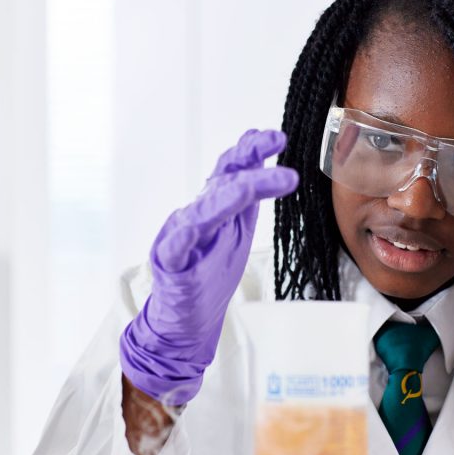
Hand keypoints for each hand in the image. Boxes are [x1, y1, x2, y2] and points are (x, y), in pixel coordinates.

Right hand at [120, 129, 297, 404]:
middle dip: (250, 166)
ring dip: (226, 198)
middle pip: (224, 182)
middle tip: (282, 160)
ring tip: (248, 188)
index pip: (235, 169)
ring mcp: (182, 236)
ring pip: (204, 211)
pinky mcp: (171, 264)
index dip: (253, 149)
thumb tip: (265, 160)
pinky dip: (182, 237)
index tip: (278, 137)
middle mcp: (199, 212)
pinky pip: (175, 248)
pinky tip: (190, 228)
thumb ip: (248, 195)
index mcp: (217, 205)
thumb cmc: (210, 270)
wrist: (186, 317)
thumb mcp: (237, 227)